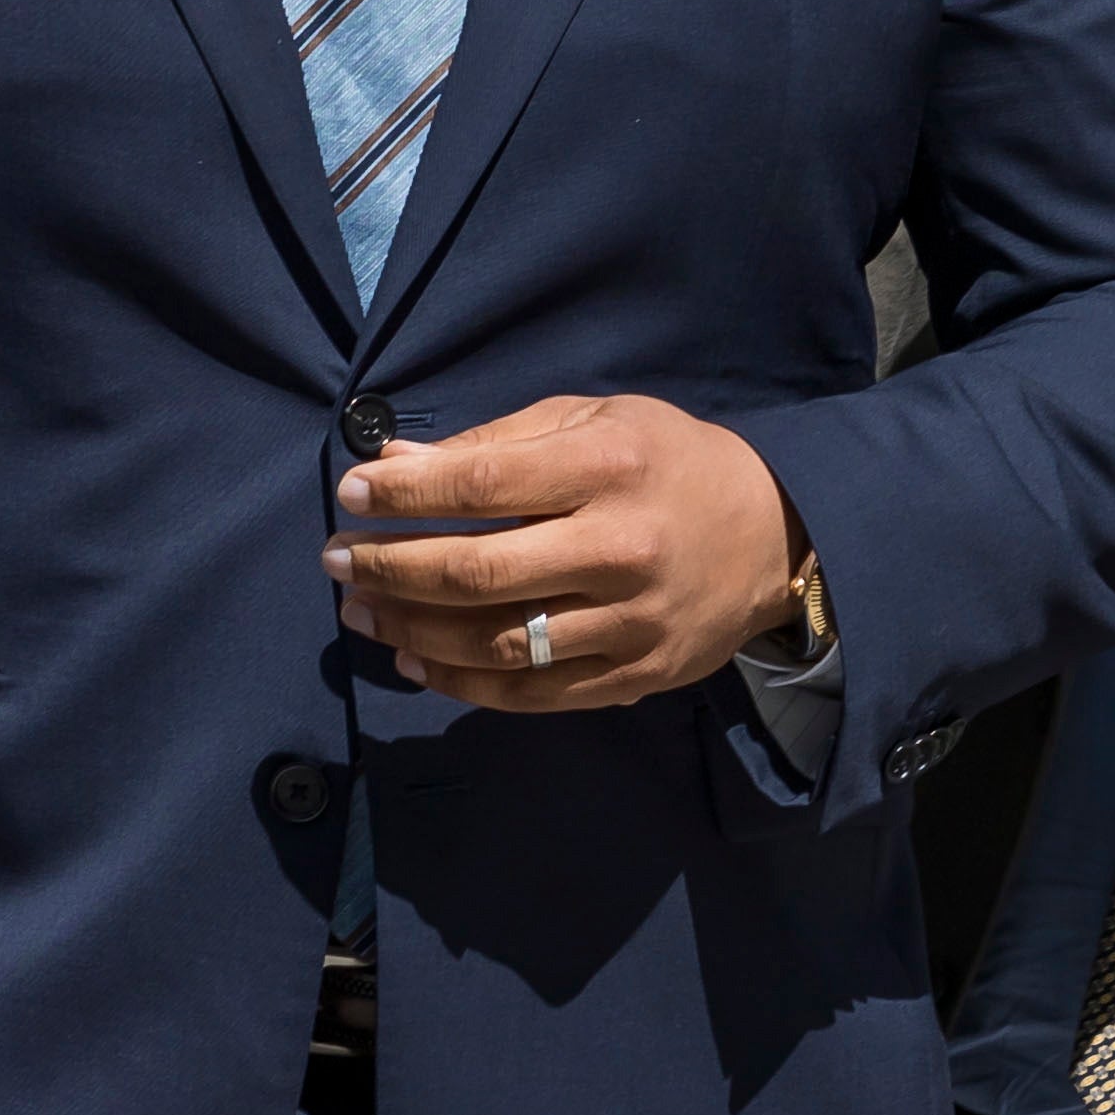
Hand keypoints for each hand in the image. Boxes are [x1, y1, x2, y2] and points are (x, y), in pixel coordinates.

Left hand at [323, 393, 808, 711]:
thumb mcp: (593, 420)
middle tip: (337, 561)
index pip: (483, 482)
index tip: (352, 494)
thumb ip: (496, 443)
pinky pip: (531, 694)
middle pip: (479, 573)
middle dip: (390, 568)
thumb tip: (395, 467)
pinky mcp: (635, 676)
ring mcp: (631, 623)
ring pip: (496, 644)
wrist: (776, 536)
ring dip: (412, 632)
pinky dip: (461, 683)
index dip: (405, 494)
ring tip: (361, 613)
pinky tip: (415, 661)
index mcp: (609, 468)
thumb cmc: (668, 461)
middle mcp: (621, 549)